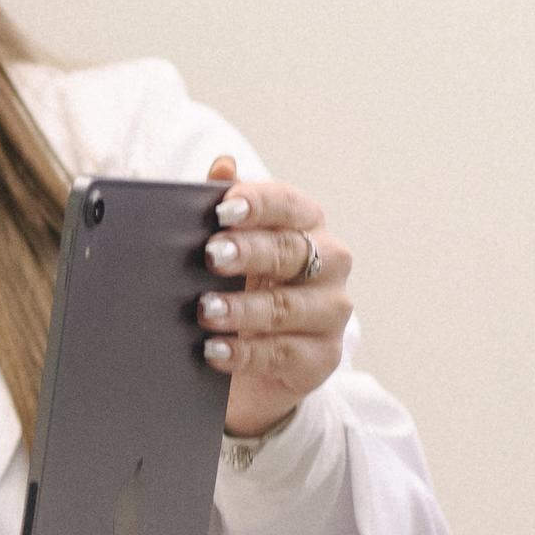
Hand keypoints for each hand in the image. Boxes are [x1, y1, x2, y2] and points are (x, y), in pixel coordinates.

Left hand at [198, 155, 353, 437]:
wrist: (249, 369)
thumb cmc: (238, 294)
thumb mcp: (225, 254)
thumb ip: (222, 212)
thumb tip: (221, 165)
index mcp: (303, 226)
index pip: (286, 204)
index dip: (256, 204)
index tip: (222, 210)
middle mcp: (328, 262)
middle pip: (290, 252)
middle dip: (248, 253)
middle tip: (209, 257)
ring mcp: (330, 310)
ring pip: (288, 306)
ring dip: (243, 308)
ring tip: (204, 311)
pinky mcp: (322, 356)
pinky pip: (285, 353)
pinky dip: (246, 352)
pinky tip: (214, 350)